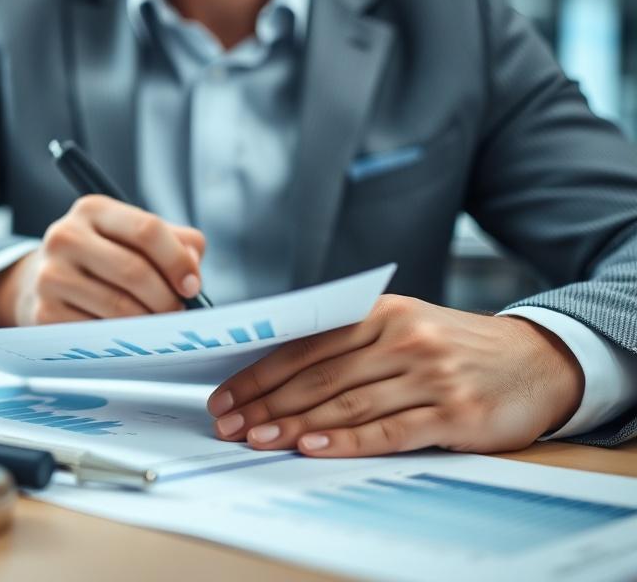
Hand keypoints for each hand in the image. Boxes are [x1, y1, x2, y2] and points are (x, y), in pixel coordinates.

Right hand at [0, 195, 204, 326]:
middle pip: (134, 271)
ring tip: (157, 325)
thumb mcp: (134, 236)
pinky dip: (122, 339)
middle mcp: (65, 236)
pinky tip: (127, 335)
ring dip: (149, 323)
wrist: (41, 282)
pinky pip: (99, 333)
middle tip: (178, 313)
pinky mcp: (44, 313)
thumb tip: (192, 271)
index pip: (146, 230)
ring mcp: (50, 275)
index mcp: (93, 209)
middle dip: (166, 298)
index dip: (177, 260)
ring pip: (118, 306)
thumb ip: (177, 243)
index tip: (192, 286)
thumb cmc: (105, 258)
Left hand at [206, 295, 583, 456]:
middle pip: (318, 375)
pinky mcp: (454, 412)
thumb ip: (350, 343)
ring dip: (295, 424)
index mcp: (380, 313)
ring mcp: (428, 374)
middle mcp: (401, 338)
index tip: (225, 396)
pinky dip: (348, 441)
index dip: (259, 374)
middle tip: (229, 425)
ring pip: (347, 403)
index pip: (305, 345)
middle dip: (265, 402)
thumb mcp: (403, 326)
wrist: (536, 360)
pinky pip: (390, 429)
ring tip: (257, 439)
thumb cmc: (455, 347)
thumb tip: (279, 372)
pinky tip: (314, 448)